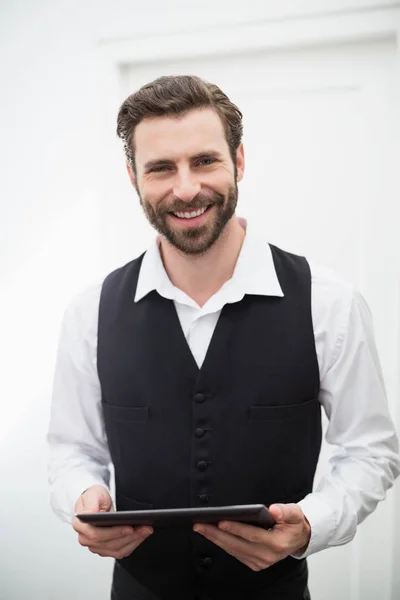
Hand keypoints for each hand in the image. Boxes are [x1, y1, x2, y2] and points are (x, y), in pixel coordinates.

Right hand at [72, 485, 152, 558]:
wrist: (96, 502)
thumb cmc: (94, 497)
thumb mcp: (92, 494)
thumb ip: (91, 503)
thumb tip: (92, 514)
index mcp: (80, 526)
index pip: (97, 535)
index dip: (114, 533)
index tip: (130, 527)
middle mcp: (86, 539)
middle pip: (109, 544)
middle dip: (129, 536)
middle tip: (145, 528)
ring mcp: (95, 546)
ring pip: (116, 550)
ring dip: (133, 541)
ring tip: (146, 530)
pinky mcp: (104, 549)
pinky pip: (119, 552)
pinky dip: (132, 545)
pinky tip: (141, 536)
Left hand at [193, 503, 310, 571]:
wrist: (297, 538)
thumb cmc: (293, 523)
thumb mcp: (294, 513)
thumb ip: (286, 511)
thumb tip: (274, 510)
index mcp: (277, 544)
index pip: (252, 536)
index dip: (236, 529)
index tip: (221, 522)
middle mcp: (267, 556)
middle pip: (237, 545)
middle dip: (217, 534)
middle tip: (200, 525)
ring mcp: (260, 561)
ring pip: (233, 550)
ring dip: (216, 539)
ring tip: (201, 528)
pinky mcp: (254, 563)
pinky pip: (235, 553)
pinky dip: (223, 544)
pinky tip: (213, 535)